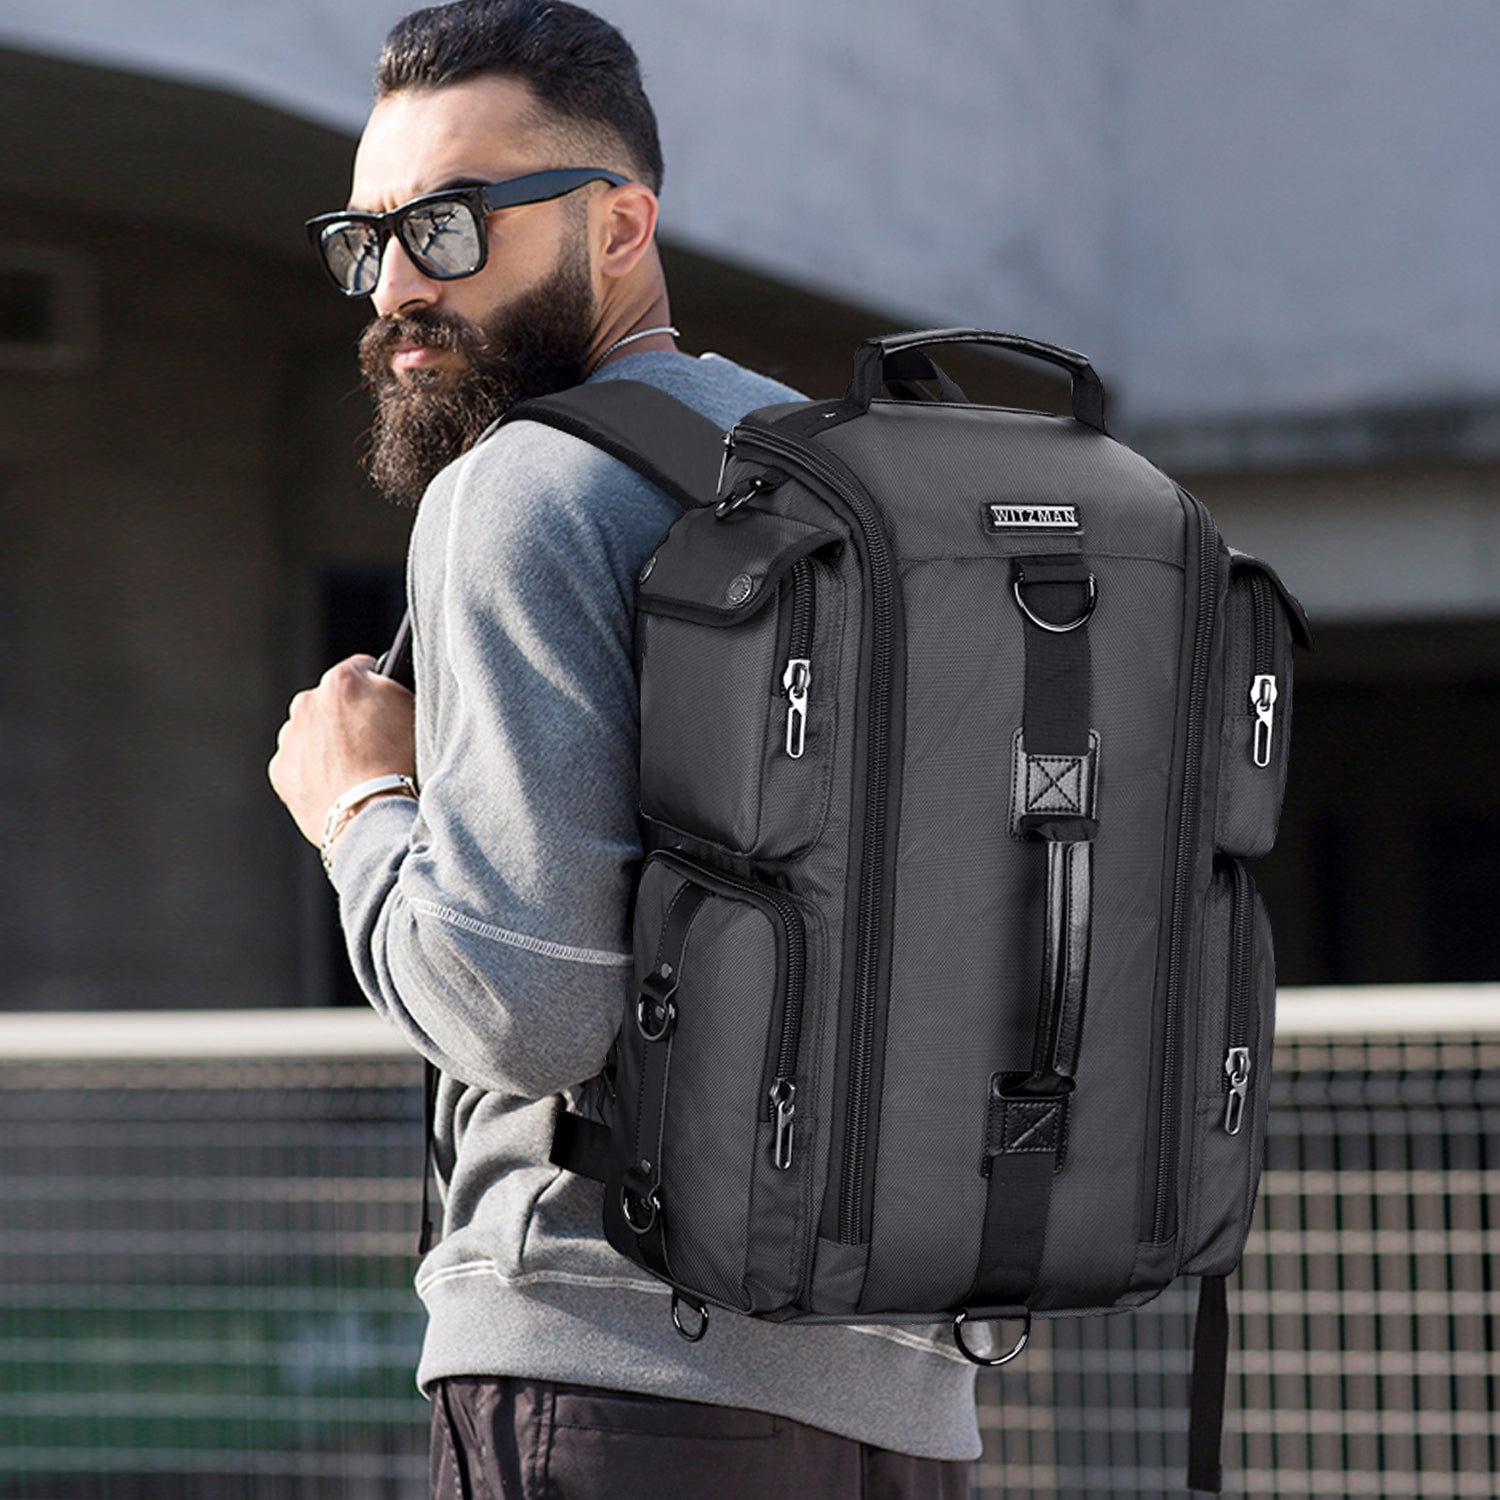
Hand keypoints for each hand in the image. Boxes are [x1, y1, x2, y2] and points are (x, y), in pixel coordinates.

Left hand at [269, 655, 416, 845]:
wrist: (373, 817)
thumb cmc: (400, 765)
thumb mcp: (410, 712)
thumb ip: (388, 687)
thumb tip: (378, 681)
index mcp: (341, 682)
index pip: (360, 668)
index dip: (375, 686)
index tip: (382, 704)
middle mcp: (307, 703)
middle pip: (329, 701)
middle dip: (345, 716)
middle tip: (370, 743)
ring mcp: (290, 738)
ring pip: (309, 732)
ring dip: (325, 742)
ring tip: (353, 769)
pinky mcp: (281, 770)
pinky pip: (297, 762)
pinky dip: (311, 769)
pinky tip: (337, 784)